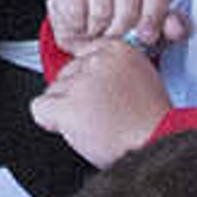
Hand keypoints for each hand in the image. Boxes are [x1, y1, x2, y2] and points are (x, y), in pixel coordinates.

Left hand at [27, 36, 172, 164]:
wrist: (157, 146)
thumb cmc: (152, 124)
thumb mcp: (141, 79)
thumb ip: (112, 70)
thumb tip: (86, 75)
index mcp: (118, 49)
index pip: (82, 57)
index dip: (88, 81)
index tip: (98, 95)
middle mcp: (97, 61)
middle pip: (65, 74)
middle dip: (76, 97)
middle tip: (100, 116)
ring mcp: (81, 84)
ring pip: (52, 92)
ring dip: (67, 112)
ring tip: (96, 125)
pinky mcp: (68, 107)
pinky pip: (39, 109)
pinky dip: (50, 122)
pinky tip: (74, 129)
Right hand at [43, 0, 184, 51]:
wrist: (84, 30)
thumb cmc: (123, 29)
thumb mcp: (153, 34)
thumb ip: (170, 30)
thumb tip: (176, 27)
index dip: (153, 15)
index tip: (147, 36)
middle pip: (129, 4)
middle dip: (123, 31)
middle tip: (118, 39)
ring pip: (103, 10)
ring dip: (100, 31)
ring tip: (101, 33)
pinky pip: (78, 10)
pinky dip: (81, 26)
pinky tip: (84, 25)